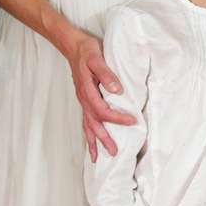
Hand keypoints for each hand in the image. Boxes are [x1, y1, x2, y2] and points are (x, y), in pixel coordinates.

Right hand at [65, 30, 136, 160]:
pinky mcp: (84, 100)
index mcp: (87, 91)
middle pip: (94, 124)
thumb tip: (116, 89)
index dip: (117, 118)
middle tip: (115, 152)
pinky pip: (85, 120)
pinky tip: (91, 141)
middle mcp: (84, 99)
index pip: (103, 110)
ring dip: (93, 141)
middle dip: (104, 139)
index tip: (132, 121)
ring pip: (87, 125)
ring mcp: (83, 101)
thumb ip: (106, 74)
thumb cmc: (86, 51)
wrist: (73, 47)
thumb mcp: (97, 58)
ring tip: (97, 157)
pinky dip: (88, 133)